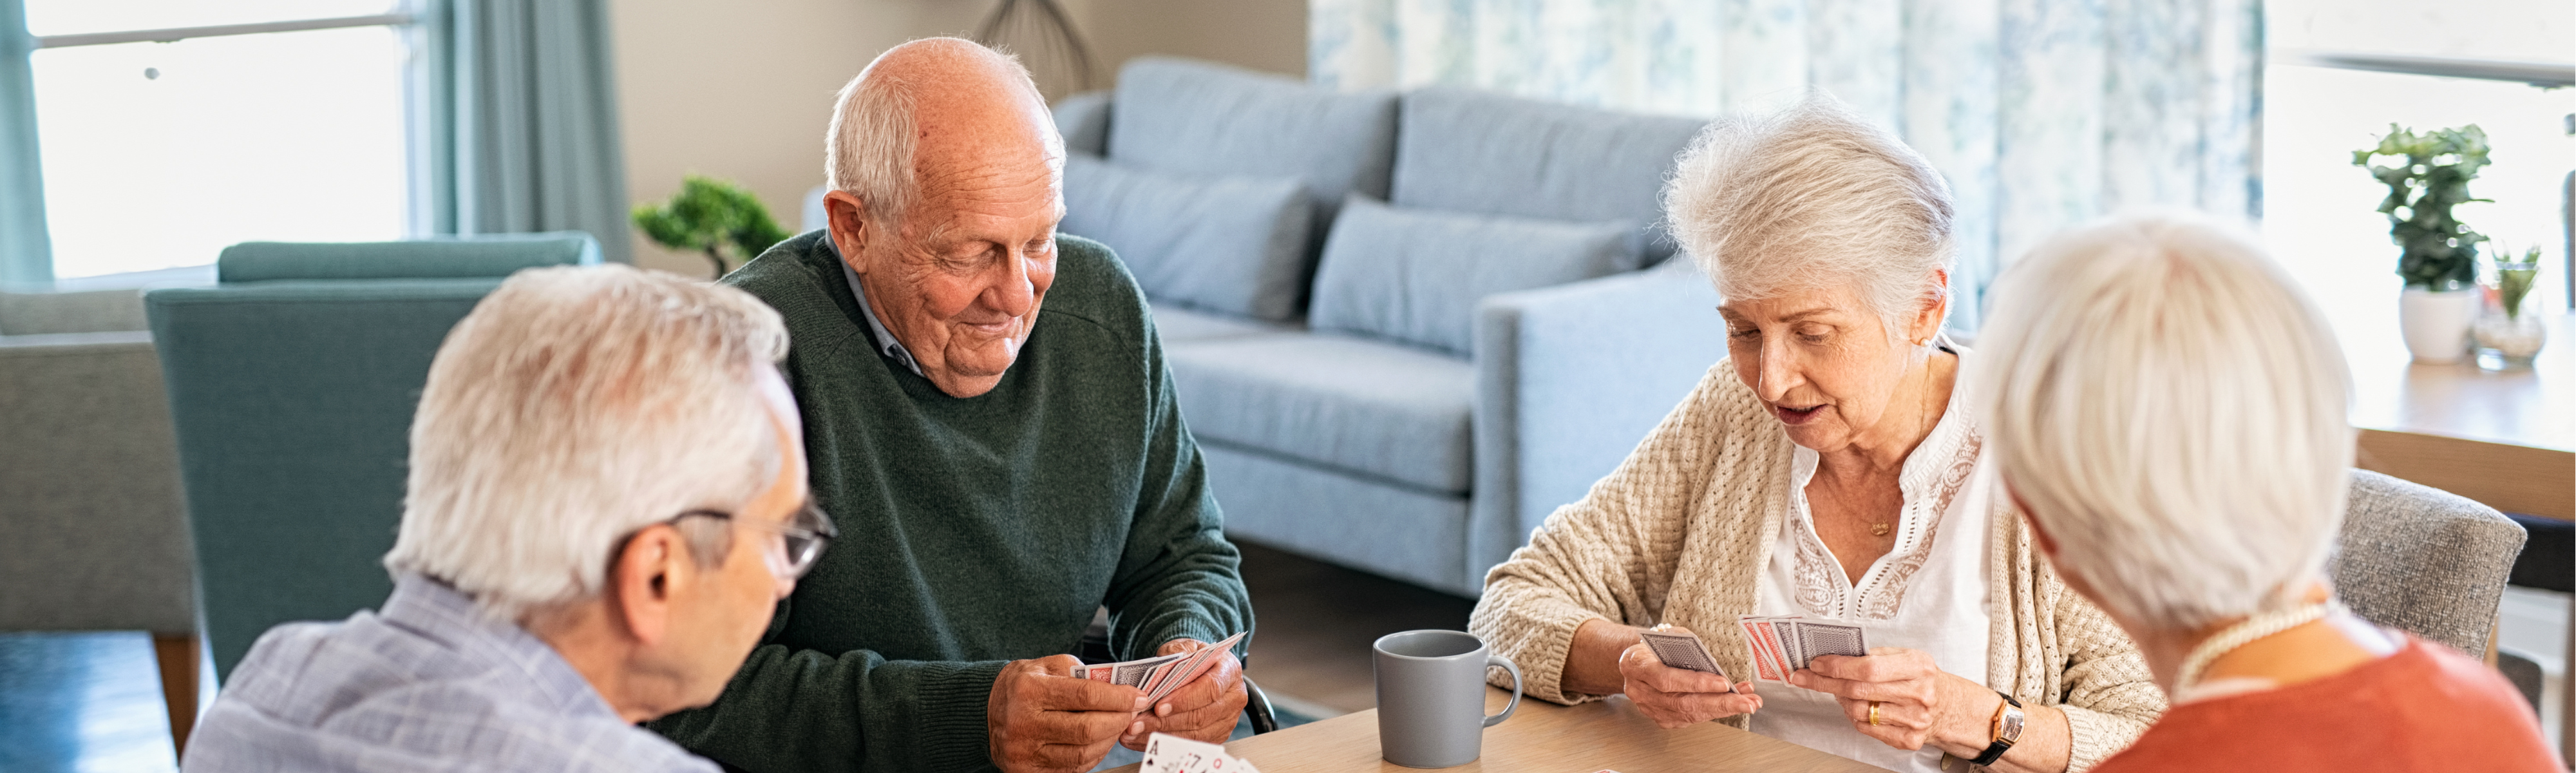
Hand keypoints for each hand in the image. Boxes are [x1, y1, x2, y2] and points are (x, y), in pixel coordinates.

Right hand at [988, 654, 1151, 772]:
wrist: (986, 711)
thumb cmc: (1023, 686)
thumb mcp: (1045, 666)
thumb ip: (1080, 673)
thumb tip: (1119, 687)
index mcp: (1029, 690)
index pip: (1085, 695)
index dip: (1118, 697)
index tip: (1137, 696)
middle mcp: (1023, 722)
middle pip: (1087, 729)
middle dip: (1118, 720)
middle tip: (1132, 712)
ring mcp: (1024, 751)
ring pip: (1083, 753)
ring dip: (1109, 740)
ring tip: (1118, 725)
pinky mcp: (1027, 770)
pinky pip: (1072, 767)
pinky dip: (1094, 755)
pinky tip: (1100, 741)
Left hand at [1119, 638, 1247, 749]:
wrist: (1203, 669)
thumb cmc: (1194, 659)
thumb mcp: (1186, 646)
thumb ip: (1178, 652)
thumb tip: (1169, 663)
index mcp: (1229, 671)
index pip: (1210, 688)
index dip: (1184, 700)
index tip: (1159, 707)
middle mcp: (1233, 698)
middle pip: (1201, 716)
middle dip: (1165, 722)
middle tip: (1138, 723)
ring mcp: (1227, 720)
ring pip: (1195, 735)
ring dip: (1161, 735)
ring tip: (1135, 732)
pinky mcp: (1217, 736)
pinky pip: (1190, 744)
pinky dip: (1165, 743)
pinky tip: (1143, 739)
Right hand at [1616, 629, 1760, 728]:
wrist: (1636, 660)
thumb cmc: (1655, 646)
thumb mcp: (1667, 636)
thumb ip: (1685, 646)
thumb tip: (1711, 662)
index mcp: (1635, 665)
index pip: (1666, 679)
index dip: (1695, 683)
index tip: (1723, 683)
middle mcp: (1639, 690)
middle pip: (1682, 702)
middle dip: (1719, 703)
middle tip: (1746, 701)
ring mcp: (1648, 708)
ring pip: (1688, 714)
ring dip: (1722, 709)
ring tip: (1747, 702)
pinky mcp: (1660, 718)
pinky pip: (1689, 719)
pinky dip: (1713, 712)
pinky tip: (1730, 705)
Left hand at [1790, 647, 1993, 753]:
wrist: (1952, 707)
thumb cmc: (1924, 678)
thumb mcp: (1908, 656)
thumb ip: (1875, 655)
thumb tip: (1835, 653)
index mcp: (1918, 667)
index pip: (1868, 668)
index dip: (1837, 666)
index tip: (1815, 663)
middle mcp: (1918, 694)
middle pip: (1858, 690)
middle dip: (1825, 682)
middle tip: (1804, 676)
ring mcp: (1914, 720)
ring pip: (1859, 711)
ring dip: (1839, 699)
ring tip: (1836, 690)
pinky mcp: (1908, 740)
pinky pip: (1867, 728)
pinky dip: (1853, 716)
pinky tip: (1854, 705)